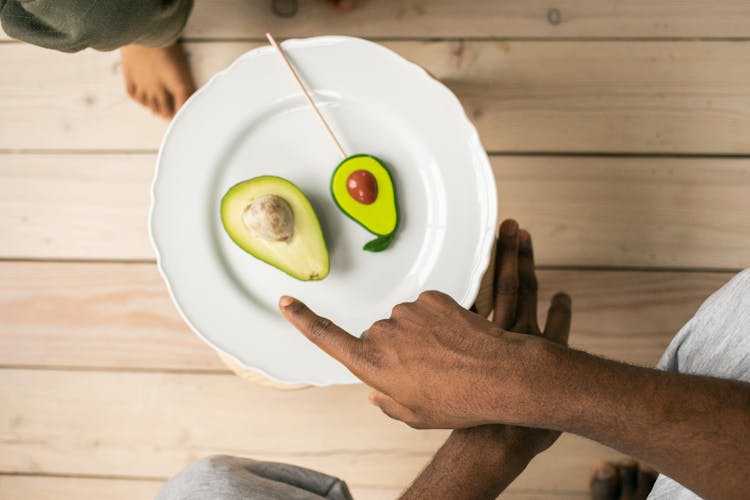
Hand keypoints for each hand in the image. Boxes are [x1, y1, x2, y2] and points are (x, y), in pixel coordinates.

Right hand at [279, 220, 571, 428]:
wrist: (500, 376)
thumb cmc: (459, 402)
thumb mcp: (417, 416)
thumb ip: (388, 403)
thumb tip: (376, 394)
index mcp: (372, 365)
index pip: (325, 336)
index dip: (303, 319)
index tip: (287, 302)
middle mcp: (382, 334)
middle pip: (377, 336)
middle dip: (395, 349)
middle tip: (427, 370)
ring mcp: (407, 312)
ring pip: (403, 320)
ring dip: (418, 334)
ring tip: (446, 356)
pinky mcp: (432, 297)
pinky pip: (426, 307)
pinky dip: (437, 320)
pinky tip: (456, 338)